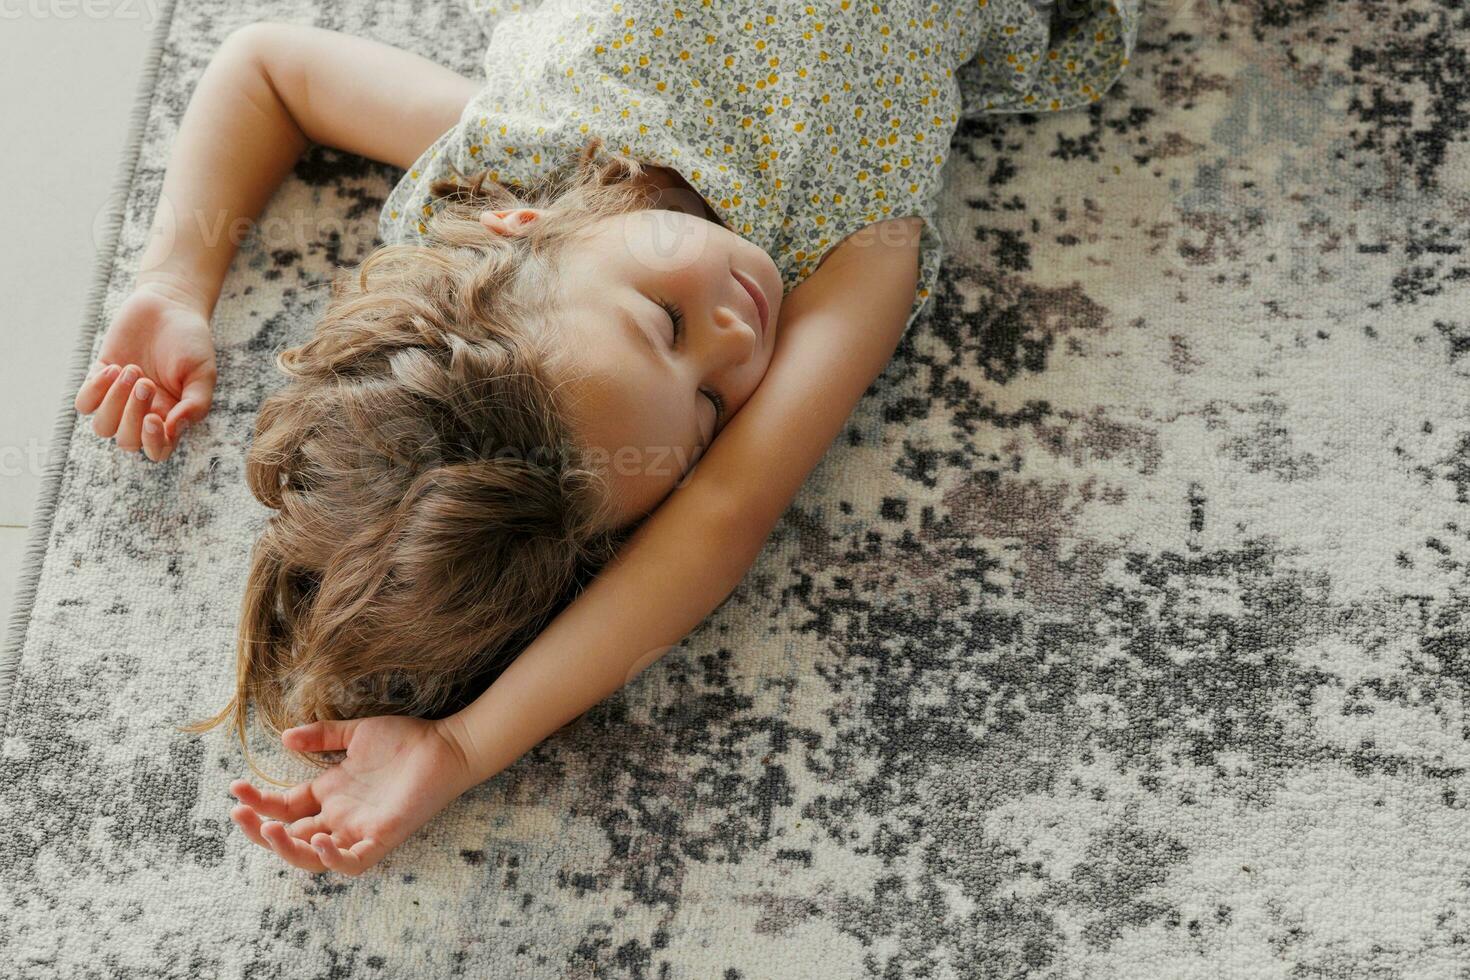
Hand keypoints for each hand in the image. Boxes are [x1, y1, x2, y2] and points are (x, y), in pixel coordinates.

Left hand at [74, 280, 216, 461]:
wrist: (169, 305)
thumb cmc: (191, 341)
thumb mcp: (203, 373)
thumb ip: (196, 405)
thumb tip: (173, 430)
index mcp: (171, 417)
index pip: (157, 450)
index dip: (153, 443)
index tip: (155, 417)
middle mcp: (143, 413)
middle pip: (127, 440)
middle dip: (132, 415)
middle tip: (146, 383)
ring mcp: (118, 398)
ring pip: (103, 427)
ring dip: (114, 402)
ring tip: (131, 370)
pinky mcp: (99, 378)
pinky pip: (84, 403)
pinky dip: (95, 390)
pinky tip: (114, 368)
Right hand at [227, 715, 479, 875]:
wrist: (448, 744)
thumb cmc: (407, 740)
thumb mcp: (357, 734)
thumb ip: (322, 736)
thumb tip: (284, 738)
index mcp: (331, 794)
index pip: (284, 808)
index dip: (258, 802)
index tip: (235, 786)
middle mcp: (340, 816)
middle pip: (289, 837)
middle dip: (259, 829)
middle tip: (240, 812)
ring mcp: (360, 829)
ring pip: (313, 858)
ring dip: (286, 848)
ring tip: (268, 827)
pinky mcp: (383, 837)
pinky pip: (352, 862)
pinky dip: (332, 858)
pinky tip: (317, 839)